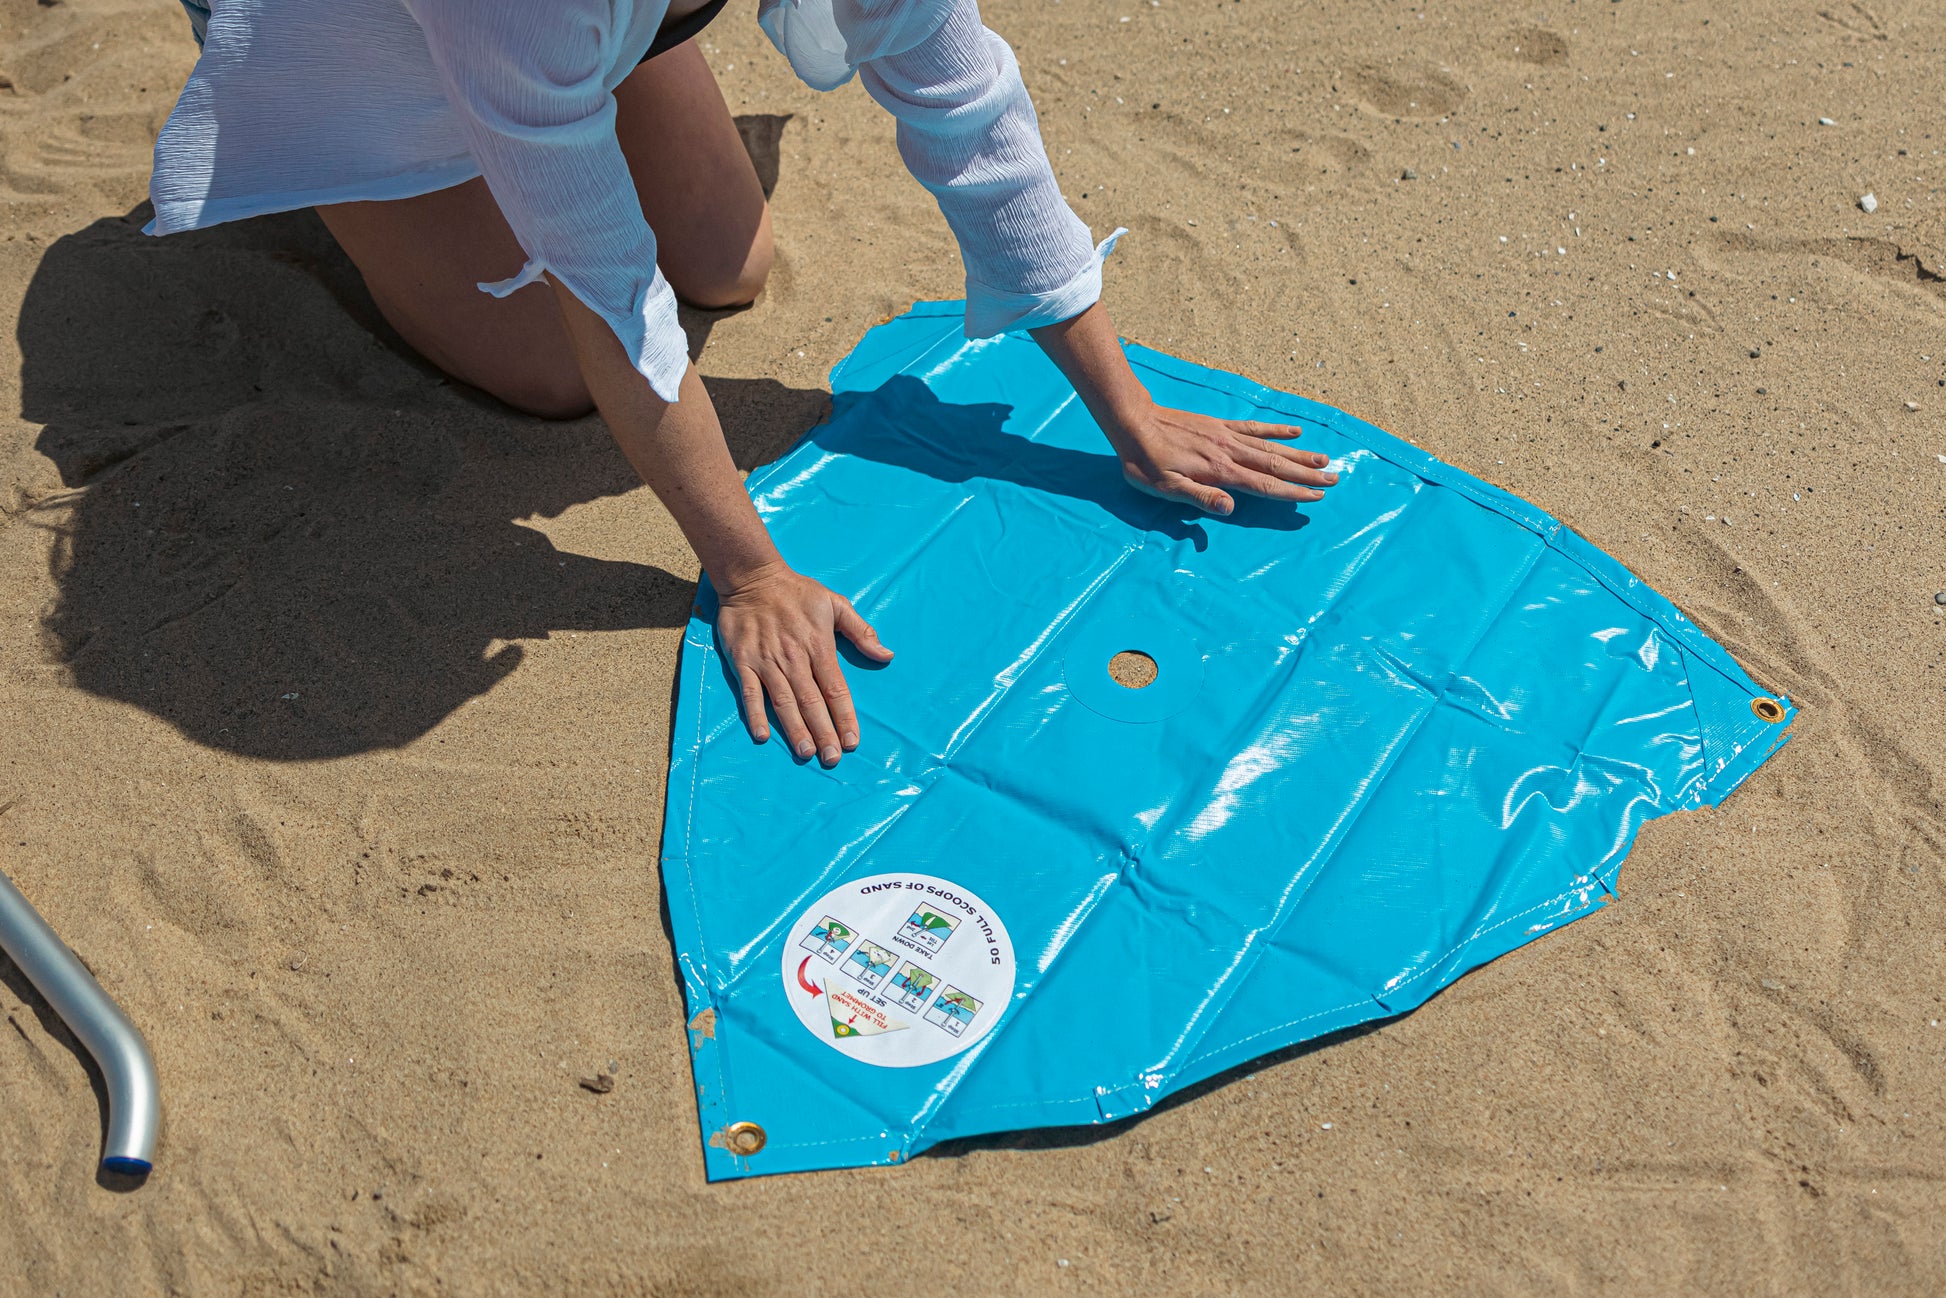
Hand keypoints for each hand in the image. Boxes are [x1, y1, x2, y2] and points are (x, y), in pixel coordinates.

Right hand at [715, 563, 893, 764]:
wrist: (753, 577)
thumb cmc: (797, 592)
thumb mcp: (835, 604)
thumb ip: (861, 631)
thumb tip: (886, 654)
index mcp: (819, 646)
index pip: (836, 689)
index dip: (844, 717)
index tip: (852, 741)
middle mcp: (794, 658)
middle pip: (812, 702)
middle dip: (824, 732)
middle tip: (832, 758)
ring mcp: (767, 662)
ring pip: (784, 702)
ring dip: (795, 729)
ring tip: (806, 753)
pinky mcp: (743, 662)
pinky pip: (750, 693)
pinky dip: (755, 714)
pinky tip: (762, 735)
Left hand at [1105, 403, 1338, 515]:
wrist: (1133, 422)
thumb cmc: (1144, 462)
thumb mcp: (1165, 488)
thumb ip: (1199, 498)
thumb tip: (1230, 509)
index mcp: (1219, 472)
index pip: (1264, 486)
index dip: (1291, 493)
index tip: (1316, 497)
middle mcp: (1229, 452)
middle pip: (1276, 466)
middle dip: (1306, 475)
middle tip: (1334, 480)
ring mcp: (1226, 436)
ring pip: (1271, 447)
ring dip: (1299, 455)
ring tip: (1325, 460)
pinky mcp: (1219, 425)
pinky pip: (1254, 427)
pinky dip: (1276, 430)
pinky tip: (1294, 433)